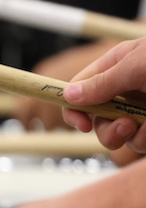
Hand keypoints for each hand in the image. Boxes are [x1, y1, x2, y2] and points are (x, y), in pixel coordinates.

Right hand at [63, 38, 145, 152]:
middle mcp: (126, 89)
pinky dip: (145, 139)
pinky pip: (137, 142)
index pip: (79, 89)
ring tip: (145, 127)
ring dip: (127, 136)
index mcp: (117, 66)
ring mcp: (139, 109)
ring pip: (115, 134)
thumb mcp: (138, 66)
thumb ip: (103, 82)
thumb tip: (69, 95)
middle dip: (106, 128)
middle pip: (95, 118)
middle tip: (125, 126)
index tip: (82, 124)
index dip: (74, 108)